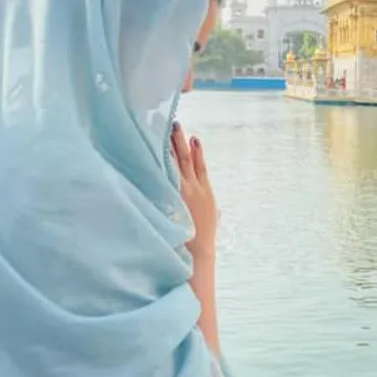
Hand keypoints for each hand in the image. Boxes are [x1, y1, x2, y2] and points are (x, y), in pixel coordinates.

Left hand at [170, 121, 217, 257]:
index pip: (201, 167)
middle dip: (181, 142)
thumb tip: (218, 213)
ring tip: (167, 131)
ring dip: (171, 146)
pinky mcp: (171, 197)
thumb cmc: (202, 240)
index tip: (194, 138)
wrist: (197, 252)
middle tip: (175, 124)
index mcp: (206, 193)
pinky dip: (164, 162)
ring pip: (175, 163)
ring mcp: (182, 191)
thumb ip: (214, 213)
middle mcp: (194, 188)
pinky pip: (166, 174)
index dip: (198, 152)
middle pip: (186, 160)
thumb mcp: (212, 222)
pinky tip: (158, 152)